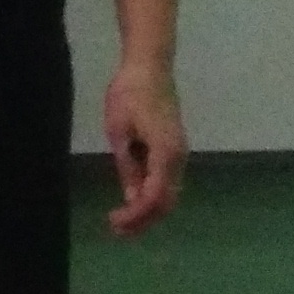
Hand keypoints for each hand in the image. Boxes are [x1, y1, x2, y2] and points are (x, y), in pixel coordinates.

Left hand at [100, 58, 184, 233]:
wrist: (150, 65)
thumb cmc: (130, 93)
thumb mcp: (119, 130)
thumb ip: (127, 165)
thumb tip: (131, 196)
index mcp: (165, 153)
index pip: (154, 197)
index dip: (135, 216)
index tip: (114, 223)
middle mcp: (179, 157)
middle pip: (166, 201)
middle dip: (143, 219)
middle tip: (116, 228)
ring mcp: (180, 152)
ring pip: (169, 192)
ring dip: (147, 209)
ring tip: (122, 219)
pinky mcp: (175, 147)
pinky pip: (167, 179)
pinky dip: (152, 194)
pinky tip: (132, 198)